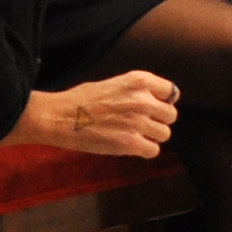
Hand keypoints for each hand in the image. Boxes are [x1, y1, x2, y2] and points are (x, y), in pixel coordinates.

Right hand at [17, 70, 179, 160]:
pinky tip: (131, 146)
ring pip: (164, 134)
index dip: (164, 102)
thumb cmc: (80, 100)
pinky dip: (144, 151)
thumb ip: (135, 92)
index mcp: (138, 81)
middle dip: (159, 121)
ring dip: (152, 137)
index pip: (171, 92)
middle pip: (171, 115)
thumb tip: (153, 103)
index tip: (156, 107)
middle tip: (144, 124)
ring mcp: (138, 122)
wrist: (60, 117)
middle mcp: (142, 100)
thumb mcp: (113, 83)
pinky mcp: (130, 143)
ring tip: (135, 136)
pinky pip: (153, 150)